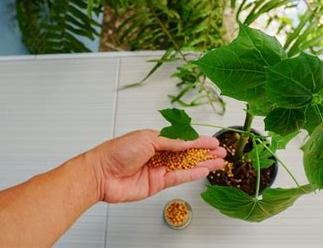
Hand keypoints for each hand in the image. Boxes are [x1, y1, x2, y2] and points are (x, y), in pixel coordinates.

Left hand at [87, 129, 225, 202]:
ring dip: (202, 164)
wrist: (101, 173)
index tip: (213, 141)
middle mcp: (158, 154)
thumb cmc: (117, 151)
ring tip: (218, 162)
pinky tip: (203, 171)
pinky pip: (178, 178)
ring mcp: (158, 169)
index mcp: (155, 139)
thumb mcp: (148, 139)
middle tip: (221, 152)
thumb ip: (170, 141)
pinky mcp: (157, 184)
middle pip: (187, 153)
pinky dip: (192, 175)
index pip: (182, 139)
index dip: (198, 140)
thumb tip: (188, 141)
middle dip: (205, 152)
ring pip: (186, 166)